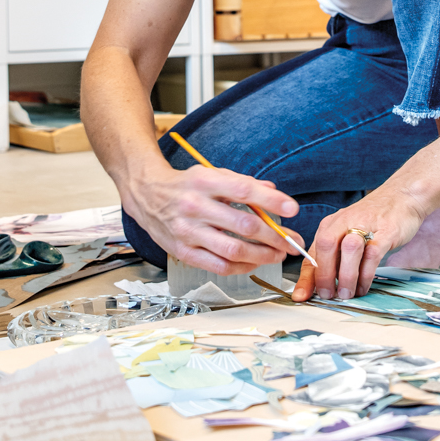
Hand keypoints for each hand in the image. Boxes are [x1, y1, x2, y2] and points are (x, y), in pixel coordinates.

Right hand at [122, 163, 302, 275]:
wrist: (146, 194)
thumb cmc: (185, 185)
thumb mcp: (212, 174)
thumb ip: (243, 183)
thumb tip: (274, 193)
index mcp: (204, 182)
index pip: (243, 191)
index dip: (271, 202)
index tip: (293, 209)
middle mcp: (195, 206)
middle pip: (243, 226)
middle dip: (275, 236)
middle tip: (293, 242)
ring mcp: (187, 232)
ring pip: (233, 250)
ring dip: (262, 255)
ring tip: (278, 254)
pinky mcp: (183, 252)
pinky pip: (218, 266)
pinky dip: (242, 267)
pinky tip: (254, 262)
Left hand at [291, 187, 427, 303]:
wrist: (402, 197)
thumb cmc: (373, 220)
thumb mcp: (347, 234)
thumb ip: (335, 256)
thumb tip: (322, 285)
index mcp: (331, 225)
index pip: (312, 252)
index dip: (306, 277)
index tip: (302, 296)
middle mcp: (344, 222)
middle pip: (326, 246)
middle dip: (324, 275)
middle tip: (328, 295)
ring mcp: (365, 225)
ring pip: (349, 250)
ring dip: (346, 276)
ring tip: (346, 293)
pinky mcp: (385, 232)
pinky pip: (372, 254)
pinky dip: (366, 274)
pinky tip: (364, 286)